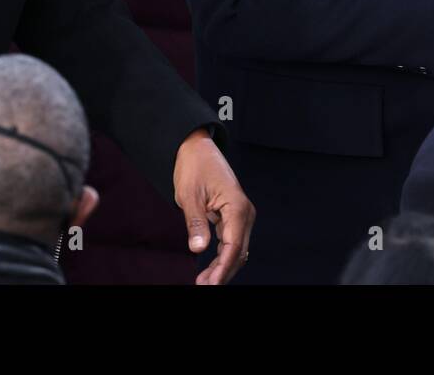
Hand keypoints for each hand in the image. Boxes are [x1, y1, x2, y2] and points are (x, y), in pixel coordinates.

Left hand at [172, 128, 254, 284]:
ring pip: (236, 249)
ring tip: (204, 281)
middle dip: (223, 272)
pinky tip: (210, 267)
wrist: (196, 147)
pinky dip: (222, 256)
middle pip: (239, 251)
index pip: (233, 246)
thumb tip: (198, 248)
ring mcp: (241, 214)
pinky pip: (231, 241)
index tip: (211, 284)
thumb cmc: (194, 166)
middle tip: (204, 286)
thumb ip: (195, 223)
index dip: (223, 268)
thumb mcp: (189, 195)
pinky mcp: (234, 215)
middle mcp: (244, 212)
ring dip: (223, 266)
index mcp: (236, 206)